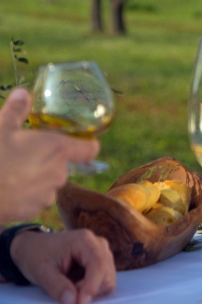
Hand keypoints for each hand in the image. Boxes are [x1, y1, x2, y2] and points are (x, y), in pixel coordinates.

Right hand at [0, 88, 99, 222]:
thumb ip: (16, 110)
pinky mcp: (34, 210)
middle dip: (49, 159)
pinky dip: (26, 193)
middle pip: (64, 164)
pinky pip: (36, 199)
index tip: (78, 141)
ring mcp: (47, 194)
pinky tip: (8, 186)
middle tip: (27, 153)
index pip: (91, 148)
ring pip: (49, 183)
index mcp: (58, 149)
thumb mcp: (1, 128)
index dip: (87, 144)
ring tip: (14, 170)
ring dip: (37, 177)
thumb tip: (23, 94)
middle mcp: (59, 173)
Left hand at [10, 229, 115, 303]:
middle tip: (68, 295)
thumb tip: (73, 302)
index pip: (98, 263)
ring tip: (70, 288)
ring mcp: (102, 252)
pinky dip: (92, 288)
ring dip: (92, 289)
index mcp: (84, 240)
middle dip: (90, 289)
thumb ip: (57, 286)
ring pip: (108, 278)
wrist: (33, 248)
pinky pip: (105, 280)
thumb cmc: (36, 255)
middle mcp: (99, 244)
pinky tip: (77, 286)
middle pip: (106, 272)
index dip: (92, 285)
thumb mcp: (41, 271)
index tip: (81, 303)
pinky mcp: (102, 262)